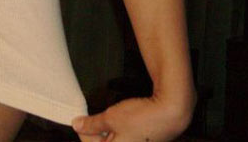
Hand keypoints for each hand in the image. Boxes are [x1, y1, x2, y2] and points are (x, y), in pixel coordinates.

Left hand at [72, 95, 191, 141]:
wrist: (170, 113)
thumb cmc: (142, 118)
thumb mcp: (111, 118)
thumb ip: (92, 124)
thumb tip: (78, 125)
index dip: (85, 135)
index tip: (81, 123)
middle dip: (97, 135)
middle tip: (93, 120)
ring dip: (108, 134)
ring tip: (109, 120)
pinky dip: (120, 134)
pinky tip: (121, 123)